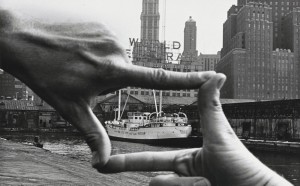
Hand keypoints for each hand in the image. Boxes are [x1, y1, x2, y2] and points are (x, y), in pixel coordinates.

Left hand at [0, 4, 214, 169]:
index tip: (212, 76)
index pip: (160, 78)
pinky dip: (95, 50)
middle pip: (125, 72)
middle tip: (82, 76)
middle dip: (108, 79)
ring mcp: (108, 31)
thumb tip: (104, 163)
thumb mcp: (71, 108)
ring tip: (76, 62)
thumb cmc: (45, 74)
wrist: (20, 37)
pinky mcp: (100, 21)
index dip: (188, 79)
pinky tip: (75, 50)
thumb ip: (93, 134)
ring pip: (114, 57)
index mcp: (114, 71)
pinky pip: (106, 42)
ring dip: (101, 64)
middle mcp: (117, 48)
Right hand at [103, 74, 291, 185]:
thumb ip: (209, 108)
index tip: (112, 161)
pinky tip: (187, 185)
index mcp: (189, 161)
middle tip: (107, 169)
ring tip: (200, 181)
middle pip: (157, 181)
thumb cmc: (242, 167)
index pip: (154, 160)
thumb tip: (214, 75)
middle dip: (133, 171)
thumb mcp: (219, 136)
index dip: (131, 161)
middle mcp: (188, 177)